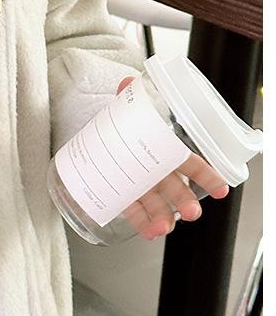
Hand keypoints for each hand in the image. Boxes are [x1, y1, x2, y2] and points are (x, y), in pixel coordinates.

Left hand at [115, 76, 229, 240]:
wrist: (95, 140)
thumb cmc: (122, 127)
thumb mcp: (127, 109)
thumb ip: (130, 96)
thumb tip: (127, 83)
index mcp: (165, 150)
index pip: (191, 163)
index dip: (207, 176)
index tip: (220, 189)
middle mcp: (157, 170)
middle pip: (175, 188)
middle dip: (184, 202)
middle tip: (191, 213)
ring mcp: (141, 185)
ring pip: (157, 203)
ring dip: (162, 217)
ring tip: (162, 228)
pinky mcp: (124, 195)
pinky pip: (135, 211)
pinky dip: (141, 222)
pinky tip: (147, 231)